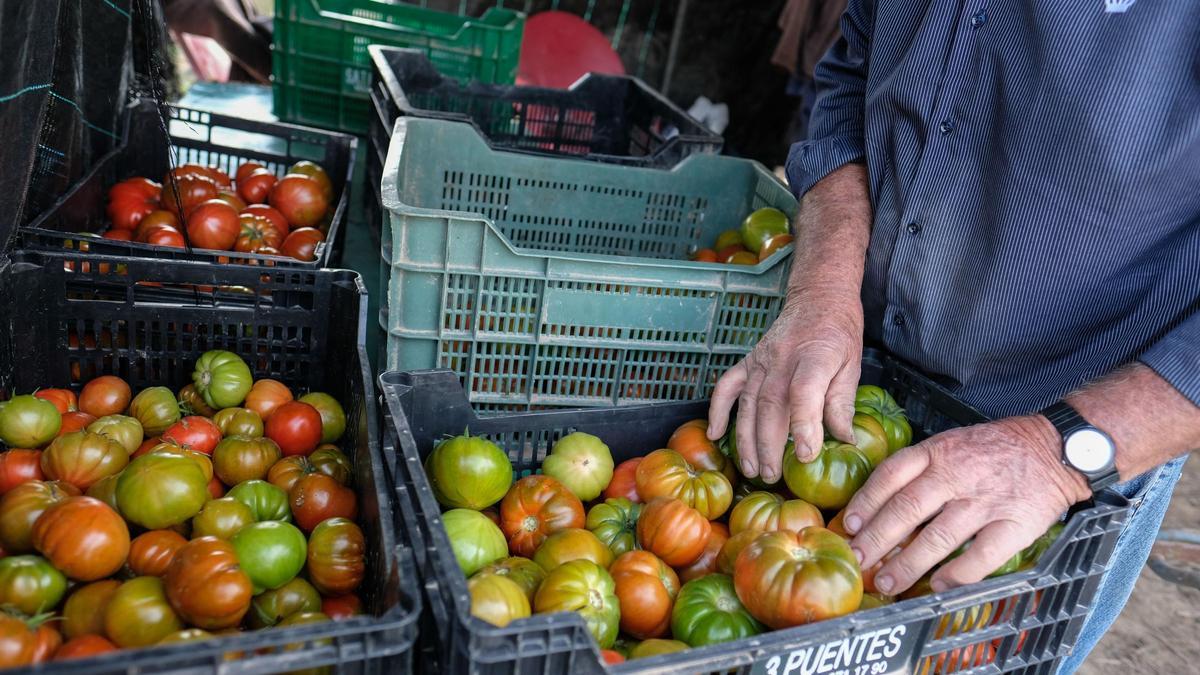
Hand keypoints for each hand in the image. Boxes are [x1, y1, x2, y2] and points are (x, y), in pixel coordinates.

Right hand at [706, 162, 871, 483]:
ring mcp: (760, 359)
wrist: (817, 296)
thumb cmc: (839, 333)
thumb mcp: (853, 365)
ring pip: (747, 403)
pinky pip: (727, 386)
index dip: (804, 426)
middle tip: (772, 475)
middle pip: (770, 405)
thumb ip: (843, 403)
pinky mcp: (748, 361)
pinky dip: (718, 410)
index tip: (806, 455)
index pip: (805, 394)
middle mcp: (783, 359)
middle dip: (769, 445)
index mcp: (816, 357)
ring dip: (746, 438)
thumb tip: (844, 442)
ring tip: (751, 468)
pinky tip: (715, 434)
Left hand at [841, 415, 1091, 593]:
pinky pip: (981, 555)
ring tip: (886, 582)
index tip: (848, 525)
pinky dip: (956, 574)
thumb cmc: (996, 449)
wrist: (1056, 447)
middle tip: (857, 561)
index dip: (865, 502)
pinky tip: (936, 586)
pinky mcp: (1015, 524)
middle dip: (876, 539)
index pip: (890, 476)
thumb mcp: (952, 443)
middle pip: (906, 510)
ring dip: (907, 564)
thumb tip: (880, 504)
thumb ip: (921, 468)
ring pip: (937, 537)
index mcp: (938, 452)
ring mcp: (986, 500)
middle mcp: (957, 474)